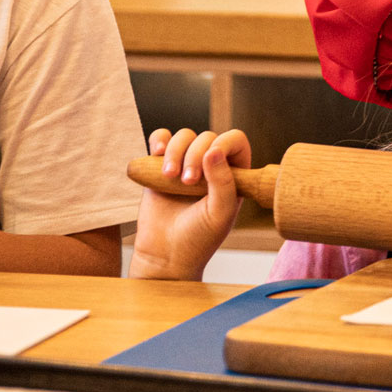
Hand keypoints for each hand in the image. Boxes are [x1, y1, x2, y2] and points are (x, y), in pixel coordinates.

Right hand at [130, 127, 249, 281]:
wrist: (165, 255)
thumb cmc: (198, 238)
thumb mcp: (219, 214)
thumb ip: (223, 183)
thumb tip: (214, 150)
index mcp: (233, 175)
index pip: (235, 141)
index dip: (224, 143)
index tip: (210, 160)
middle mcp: (211, 166)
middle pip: (206, 137)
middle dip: (194, 154)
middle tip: (187, 181)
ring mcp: (185, 164)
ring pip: (184, 136)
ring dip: (175, 151)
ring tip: (169, 176)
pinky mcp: (160, 167)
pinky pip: (161, 139)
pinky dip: (158, 140)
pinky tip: (156, 153)